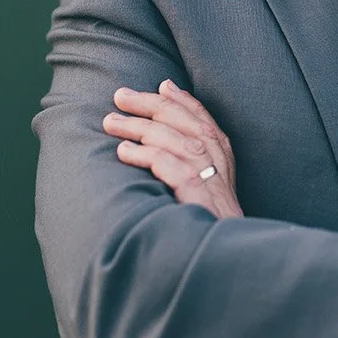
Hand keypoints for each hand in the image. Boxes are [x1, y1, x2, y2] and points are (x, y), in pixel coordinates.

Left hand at [103, 80, 242, 218]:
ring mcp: (207, 173)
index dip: (178, 98)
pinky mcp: (195, 190)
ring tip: (109, 123)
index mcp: (222, 151)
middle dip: (148, 104)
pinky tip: (123, 152)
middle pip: (180, 119)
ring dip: (136, 126)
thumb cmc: (213, 216)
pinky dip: (143, 154)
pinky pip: (166, 163)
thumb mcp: (211, 179)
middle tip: (119, 97)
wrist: (227, 252)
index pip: (199, 114)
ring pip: (169, 137)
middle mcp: (217, 157)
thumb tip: (167, 129)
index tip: (158, 86)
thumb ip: (194, 152)